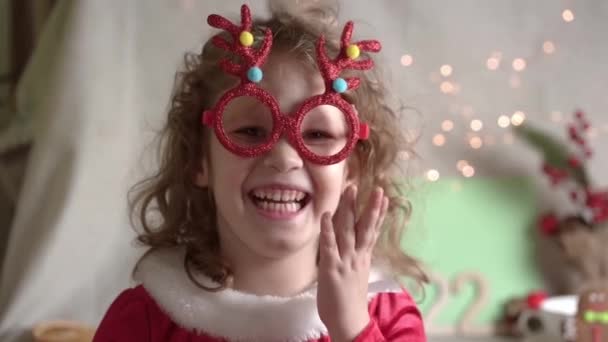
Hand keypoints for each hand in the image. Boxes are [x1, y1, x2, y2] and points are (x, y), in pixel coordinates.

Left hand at [317, 185, 388, 341]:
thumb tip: (355, 245)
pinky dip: (327, 230)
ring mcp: (345, 261)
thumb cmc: (350, 300)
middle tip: (372, 186)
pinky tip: (326, 215)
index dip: (379, 213)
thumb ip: (356, 258)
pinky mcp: (331, 268)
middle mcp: (357, 256)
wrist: (349, 322)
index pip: (372, 230)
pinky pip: (329, 246)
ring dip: (349, 209)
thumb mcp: (357, 274)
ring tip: (351, 190)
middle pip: (364, 227)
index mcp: (364, 257)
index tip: (384, 196)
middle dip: (368, 205)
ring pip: (348, 231)